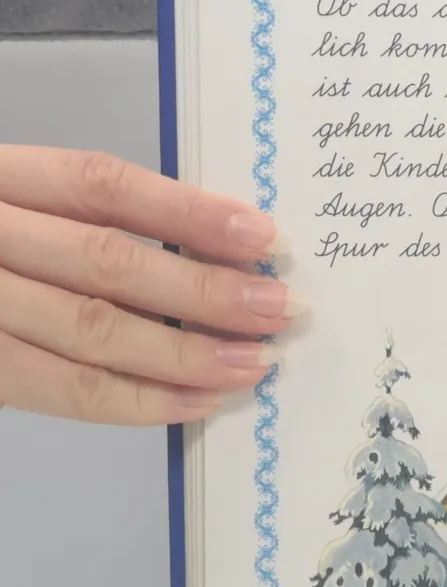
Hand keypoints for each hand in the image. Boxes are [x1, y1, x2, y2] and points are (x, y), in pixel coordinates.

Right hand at [0, 147, 293, 424]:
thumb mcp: (13, 205)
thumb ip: (81, 219)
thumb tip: (216, 249)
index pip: (98, 184)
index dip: (186, 209)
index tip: (264, 234)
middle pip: (104, 260)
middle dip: (203, 290)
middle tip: (279, 309)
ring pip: (86, 330)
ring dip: (183, 353)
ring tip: (253, 363)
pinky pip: (59, 389)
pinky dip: (135, 401)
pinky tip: (196, 402)